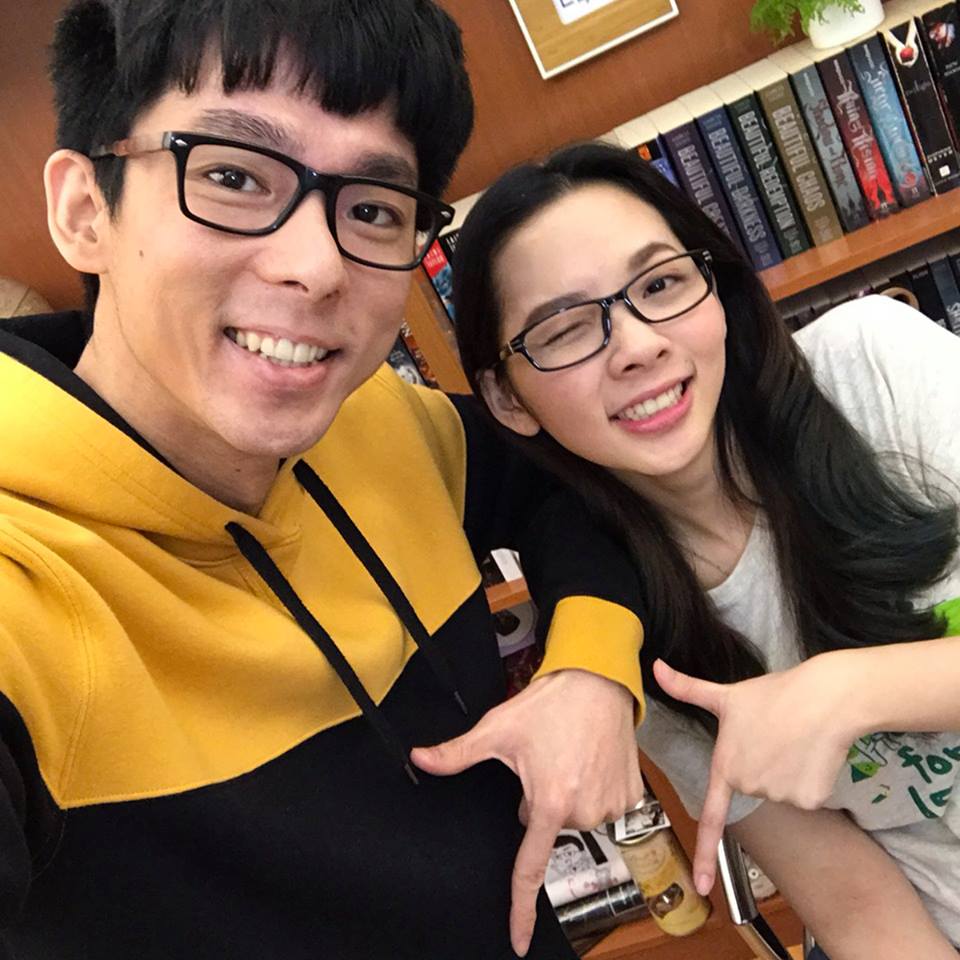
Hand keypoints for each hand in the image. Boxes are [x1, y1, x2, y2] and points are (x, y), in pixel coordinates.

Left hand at [410, 669, 642, 956]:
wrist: (599, 682)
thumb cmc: (550, 704)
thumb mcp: (498, 728)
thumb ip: (457, 753)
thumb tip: (419, 759)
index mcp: (549, 802)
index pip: (530, 868)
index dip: (521, 909)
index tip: (519, 941)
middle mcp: (583, 811)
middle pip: (547, 826)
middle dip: (540, 801)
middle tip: (544, 762)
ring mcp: (611, 806)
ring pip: (575, 816)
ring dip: (568, 794)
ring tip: (568, 755)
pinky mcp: (632, 798)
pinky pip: (603, 807)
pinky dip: (594, 789)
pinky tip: (589, 760)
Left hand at [654, 655, 859, 897]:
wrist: (825, 697)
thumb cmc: (775, 694)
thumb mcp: (726, 694)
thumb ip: (687, 688)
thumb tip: (654, 666)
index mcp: (726, 766)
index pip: (711, 817)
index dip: (704, 854)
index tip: (700, 886)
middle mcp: (749, 785)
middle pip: (756, 788)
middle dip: (764, 767)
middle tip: (773, 737)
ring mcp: (779, 795)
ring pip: (782, 792)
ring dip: (789, 772)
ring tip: (793, 740)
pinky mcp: (809, 799)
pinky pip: (806, 796)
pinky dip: (810, 779)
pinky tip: (812, 753)